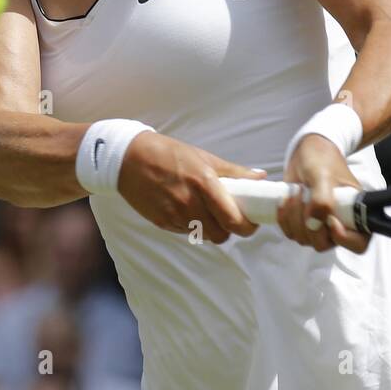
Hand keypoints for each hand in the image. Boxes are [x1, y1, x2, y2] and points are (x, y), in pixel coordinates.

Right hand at [117, 131, 261, 243]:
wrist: (128, 159)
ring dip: (212, 228)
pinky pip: (187, 232)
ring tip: (209, 211)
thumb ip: (234, 172)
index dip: (248, 225)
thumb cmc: (169, 154)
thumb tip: (261, 177)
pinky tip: (188, 209)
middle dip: (230, 228)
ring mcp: (174, 215)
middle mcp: (189, 202)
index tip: (252, 220)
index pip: (234, 220)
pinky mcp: (162, 223)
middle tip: (231, 217)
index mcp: (204, 183)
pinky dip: (193, 225)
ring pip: (205, 235)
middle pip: (222, 234)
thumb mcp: (203, 157)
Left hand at [277, 134, 371, 253]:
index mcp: (356, 214)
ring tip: (295, 191)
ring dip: (294, 218)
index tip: (329, 220)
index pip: (358, 243)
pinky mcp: (302, 224)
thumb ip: (322, 200)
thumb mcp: (323, 176)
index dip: (344, 238)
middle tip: (304, 195)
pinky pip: (291, 233)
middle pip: (324, 244)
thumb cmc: (323, 160)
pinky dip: (284, 219)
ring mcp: (320, 226)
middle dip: (309, 224)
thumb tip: (314, 225)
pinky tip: (284, 200)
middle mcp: (340, 225)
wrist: (307, 153)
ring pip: (305, 239)